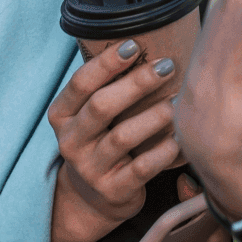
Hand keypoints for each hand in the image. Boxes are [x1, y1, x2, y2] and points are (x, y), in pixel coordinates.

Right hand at [49, 40, 181, 233]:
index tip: (134, 45)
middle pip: (102, 105)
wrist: (93, 198)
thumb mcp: (91, 117)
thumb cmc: (100, 141)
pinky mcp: (113, 190)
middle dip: (136, 83)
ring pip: (123, 136)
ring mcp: (90, 168)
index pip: (80, 83)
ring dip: (154, 116)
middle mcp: (71, 141)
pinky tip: (180, 137)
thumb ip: (106, 88)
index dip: (107, 63)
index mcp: (62, 115)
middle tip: (167, 67)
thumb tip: (148, 43)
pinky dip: (163, 151)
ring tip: (178, 101)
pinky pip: (141, 168)